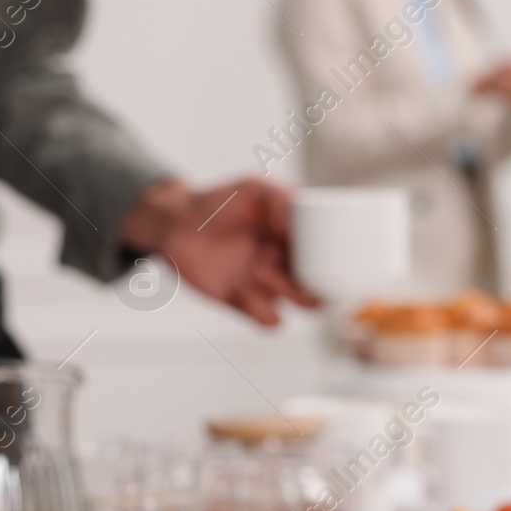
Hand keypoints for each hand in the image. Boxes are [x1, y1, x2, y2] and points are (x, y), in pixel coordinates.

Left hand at [118, 178, 317, 325]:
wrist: (176, 224)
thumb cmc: (216, 203)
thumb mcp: (253, 188)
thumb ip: (283, 198)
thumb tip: (301, 227)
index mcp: (298, 240)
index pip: (332, 256)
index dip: (334, 258)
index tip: (321, 251)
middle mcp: (290, 264)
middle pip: (326, 286)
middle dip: (317, 281)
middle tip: (288, 263)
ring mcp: (271, 287)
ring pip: (306, 306)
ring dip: (291, 293)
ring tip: (259, 270)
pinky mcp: (249, 305)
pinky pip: (272, 322)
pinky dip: (263, 311)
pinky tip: (242, 290)